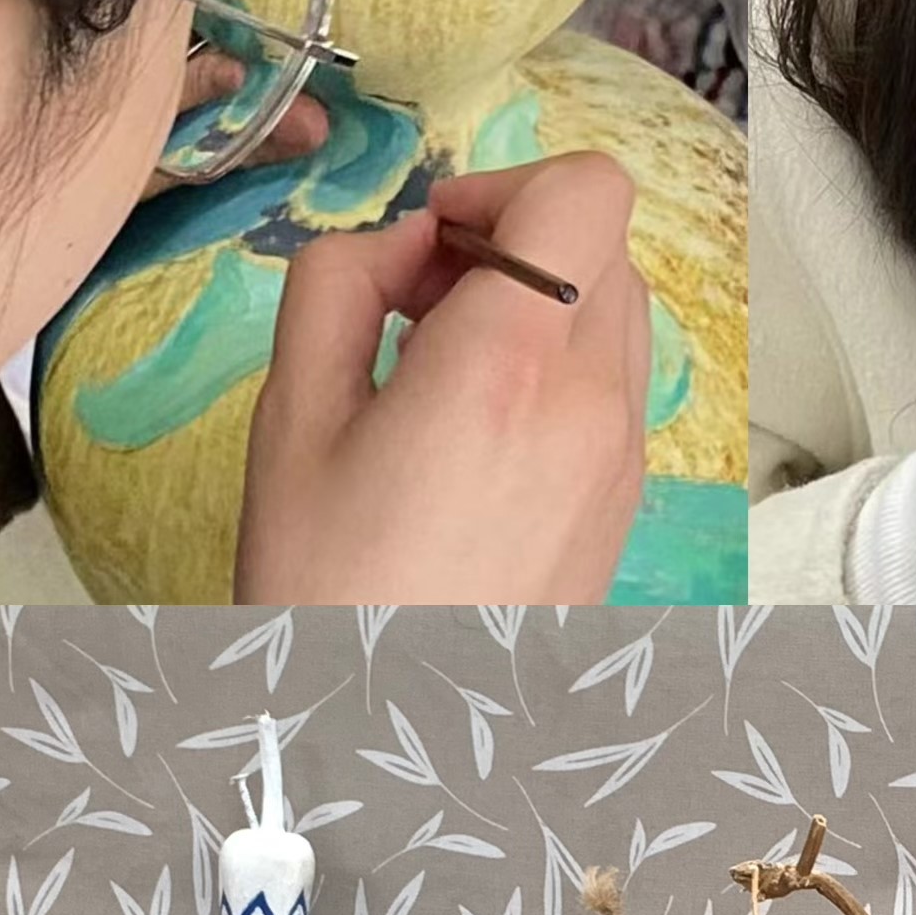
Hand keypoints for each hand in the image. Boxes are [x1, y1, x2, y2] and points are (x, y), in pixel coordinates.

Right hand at [235, 154, 653, 601]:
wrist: (392, 733)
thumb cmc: (326, 582)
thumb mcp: (289, 416)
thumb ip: (341, 282)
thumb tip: (408, 240)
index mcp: (510, 365)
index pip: (588, 189)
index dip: (507, 181)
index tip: (437, 239)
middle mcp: (592, 402)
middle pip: (600, 244)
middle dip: (512, 246)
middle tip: (418, 310)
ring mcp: (623, 456)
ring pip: (614, 312)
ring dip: (539, 308)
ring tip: (441, 376)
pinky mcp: (626, 501)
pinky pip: (611, 386)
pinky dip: (556, 373)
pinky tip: (475, 436)